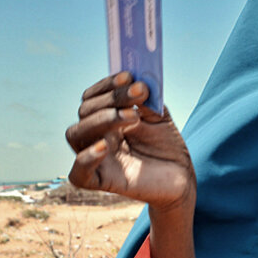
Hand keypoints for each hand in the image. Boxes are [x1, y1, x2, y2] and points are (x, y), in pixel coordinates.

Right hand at [65, 72, 194, 208]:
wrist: (181, 178)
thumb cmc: (167, 147)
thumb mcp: (159, 116)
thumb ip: (148, 100)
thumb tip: (138, 82)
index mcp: (106, 119)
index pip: (92, 97)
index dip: (107, 85)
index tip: (129, 76)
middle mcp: (96, 135)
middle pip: (85, 111)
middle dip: (112, 97)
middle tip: (140, 92)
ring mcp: (96, 157)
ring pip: (75, 134)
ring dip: (102, 119)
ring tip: (134, 116)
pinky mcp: (100, 181)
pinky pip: (78, 173)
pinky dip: (86, 157)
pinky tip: (104, 145)